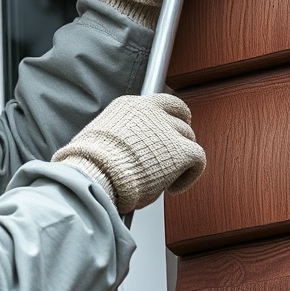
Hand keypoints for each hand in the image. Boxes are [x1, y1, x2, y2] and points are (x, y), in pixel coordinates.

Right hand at [53, 93, 205, 214]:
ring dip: (181, 159)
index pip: (163, 102)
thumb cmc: (92, 164)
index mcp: (130, 105)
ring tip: (166, 178)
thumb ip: (120, 138)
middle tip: (171, 158)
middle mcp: (152, 111)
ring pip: (188, 139)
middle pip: (179, 120)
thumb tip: (125, 153)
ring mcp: (168, 129)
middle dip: (178, 139)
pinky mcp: (182, 150)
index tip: (173, 127)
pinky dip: (189, 176)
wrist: (96, 173)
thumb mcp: (102, 139)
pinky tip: (172, 188)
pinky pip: (198, 160)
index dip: (172, 117)